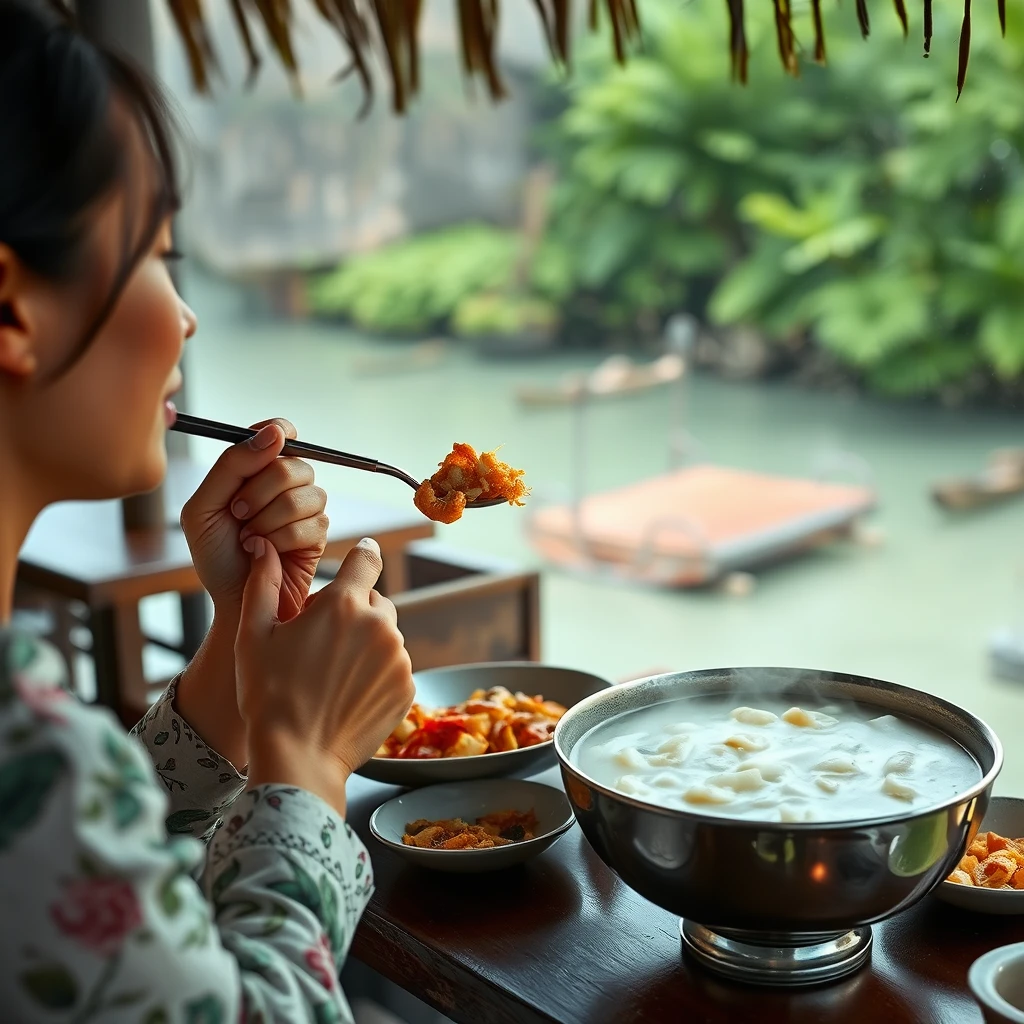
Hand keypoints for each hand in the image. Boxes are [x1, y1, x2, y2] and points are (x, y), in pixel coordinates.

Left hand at [180, 419, 327, 622]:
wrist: (233, 600)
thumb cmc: (215, 556)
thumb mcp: (203, 507)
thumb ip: (231, 465)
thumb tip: (274, 432)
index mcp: (255, 469)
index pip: (279, 432)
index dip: (278, 433)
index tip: (269, 447)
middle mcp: (284, 484)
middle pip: (294, 464)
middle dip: (260, 492)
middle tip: (238, 514)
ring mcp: (305, 508)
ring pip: (305, 495)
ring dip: (270, 520)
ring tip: (251, 539)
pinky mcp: (318, 534)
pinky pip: (313, 524)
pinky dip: (283, 539)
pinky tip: (268, 552)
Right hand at [237, 537, 414, 814]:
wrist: (297, 758)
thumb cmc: (268, 695)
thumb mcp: (253, 634)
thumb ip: (264, 583)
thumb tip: (264, 546)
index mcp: (344, 605)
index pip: (366, 559)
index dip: (362, 555)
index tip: (362, 555)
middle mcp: (380, 626)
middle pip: (374, 601)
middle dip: (354, 611)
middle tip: (322, 641)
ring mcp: (398, 659)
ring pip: (386, 636)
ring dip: (367, 643)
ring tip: (332, 674)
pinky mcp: (407, 689)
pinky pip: (394, 668)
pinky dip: (377, 674)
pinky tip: (348, 694)